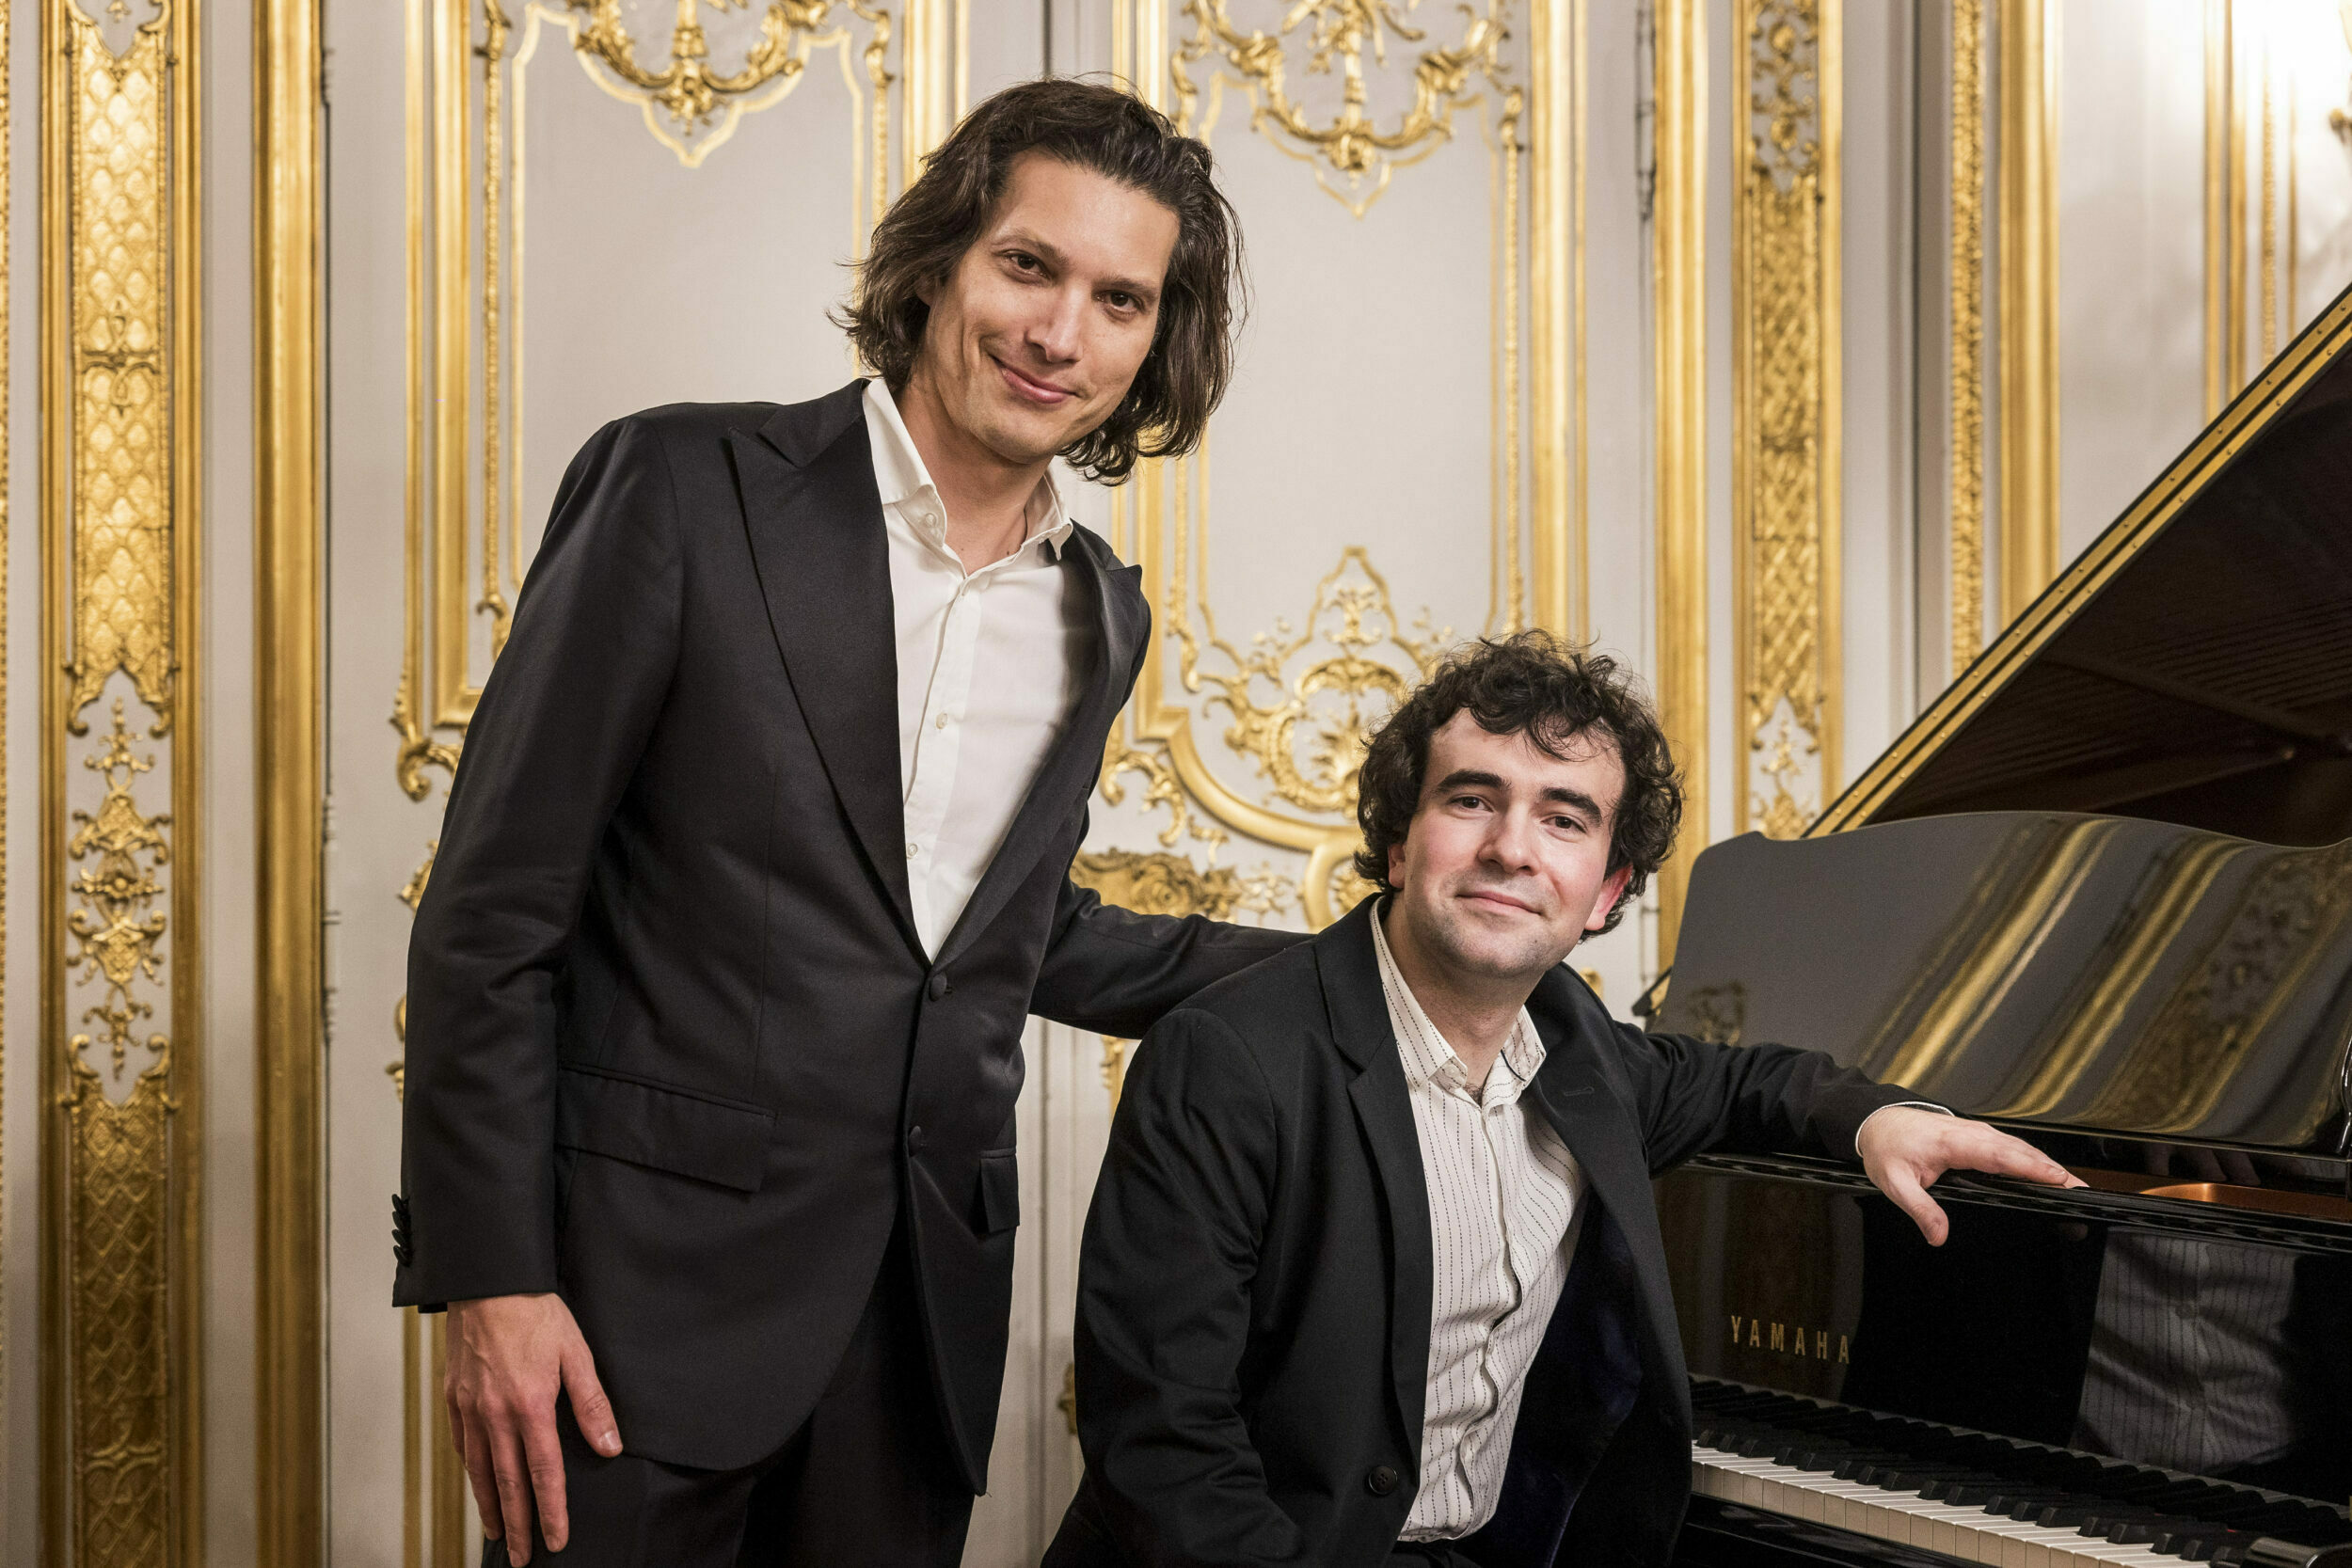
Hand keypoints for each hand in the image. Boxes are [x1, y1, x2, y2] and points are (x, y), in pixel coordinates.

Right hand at [445, 1292, 621, 1562]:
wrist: (487, 1281)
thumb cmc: (536, 1313)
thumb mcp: (575, 1352)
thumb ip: (592, 1403)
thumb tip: (609, 1446)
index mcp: (531, 1407)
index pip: (543, 1473)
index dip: (551, 1511)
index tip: (556, 1540)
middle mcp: (495, 1416)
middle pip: (508, 1483)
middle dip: (517, 1524)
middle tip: (521, 1557)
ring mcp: (469, 1409)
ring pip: (479, 1471)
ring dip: (489, 1506)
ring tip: (497, 1534)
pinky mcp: (452, 1398)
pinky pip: (461, 1446)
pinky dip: (470, 1472)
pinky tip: (476, 1485)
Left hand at [1856, 1107, 2084, 1246]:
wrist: (1877, 1120)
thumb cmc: (1886, 1147)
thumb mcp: (1894, 1182)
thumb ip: (1919, 1209)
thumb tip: (1938, 1236)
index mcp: (1953, 1143)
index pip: (2000, 1156)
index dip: (2030, 1168)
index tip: (2058, 1180)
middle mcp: (1971, 1134)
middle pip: (2020, 1151)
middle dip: (2052, 1170)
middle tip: (2081, 1191)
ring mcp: (1977, 1132)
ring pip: (2019, 1147)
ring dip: (2047, 1164)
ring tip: (2074, 1185)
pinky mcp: (1978, 1135)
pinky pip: (2011, 1146)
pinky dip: (2032, 1158)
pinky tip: (2046, 1173)